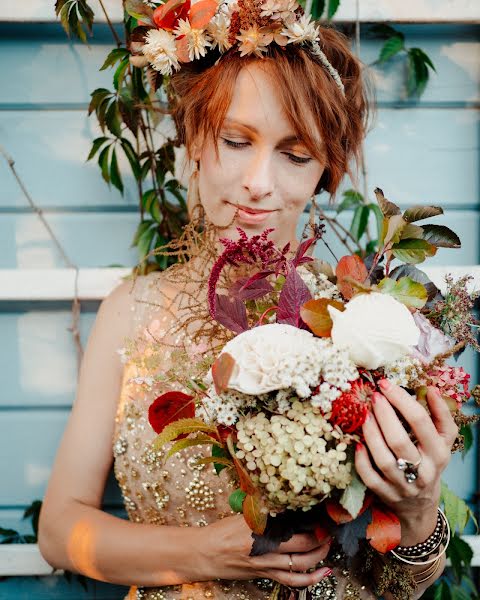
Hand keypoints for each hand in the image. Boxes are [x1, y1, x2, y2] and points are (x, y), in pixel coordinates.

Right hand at [195, 513, 331, 586]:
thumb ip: (266, 512)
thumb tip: (289, 506)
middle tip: (329, 530)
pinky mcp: (265, 576)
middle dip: (321, 538)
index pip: (293, 524)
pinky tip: (324, 573)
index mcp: (259, 528)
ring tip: (328, 546)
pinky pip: (293, 581)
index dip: (311, 521)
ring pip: (302, 565)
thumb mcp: (244, 515)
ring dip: (320, 556)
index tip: (322, 515)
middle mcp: (265, 547)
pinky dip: (311, 579)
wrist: (204, 554)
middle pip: (302, 544)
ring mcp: (266, 564)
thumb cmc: (222, 532)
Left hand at [355, 380, 457, 540]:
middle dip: (384, 415)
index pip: (421, 422)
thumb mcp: (443, 440)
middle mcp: (423, 471)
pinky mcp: (385, 494)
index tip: (386, 384)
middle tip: (374, 396)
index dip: (402, 400)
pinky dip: (362, 459)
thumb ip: (441, 415)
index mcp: (439, 453)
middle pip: (399, 441)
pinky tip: (358, 442)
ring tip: (365, 414)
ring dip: (371, 434)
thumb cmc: (430, 462)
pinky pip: (370, 477)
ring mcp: (402, 485)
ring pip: (383, 459)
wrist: (421, 503)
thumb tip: (431, 389)